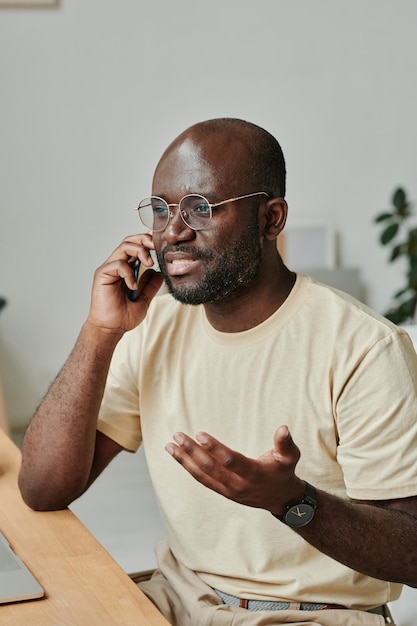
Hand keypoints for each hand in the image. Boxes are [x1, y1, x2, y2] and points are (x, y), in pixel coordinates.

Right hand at [87, 233, 162, 332]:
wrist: (111, 329)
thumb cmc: (123, 317)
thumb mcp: (145, 299)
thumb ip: (151, 286)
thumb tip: (161, 273)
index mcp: (127, 269)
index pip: (137, 246)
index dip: (149, 242)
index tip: (162, 244)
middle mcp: (117, 265)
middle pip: (130, 241)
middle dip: (145, 240)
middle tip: (157, 246)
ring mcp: (109, 269)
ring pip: (124, 247)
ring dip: (140, 251)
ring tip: (149, 263)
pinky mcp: (102, 275)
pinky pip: (117, 264)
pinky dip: (129, 273)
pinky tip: (133, 286)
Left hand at [165, 426, 304, 514]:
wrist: (281, 499)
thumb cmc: (284, 472)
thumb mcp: (290, 457)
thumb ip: (285, 443)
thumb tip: (284, 428)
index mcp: (254, 474)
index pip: (231, 461)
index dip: (215, 448)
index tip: (200, 434)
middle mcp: (239, 485)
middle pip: (211, 468)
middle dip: (192, 451)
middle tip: (178, 435)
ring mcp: (228, 490)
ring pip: (202, 475)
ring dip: (185, 460)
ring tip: (170, 445)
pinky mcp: (222, 492)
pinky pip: (202, 480)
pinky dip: (188, 468)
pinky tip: (178, 456)